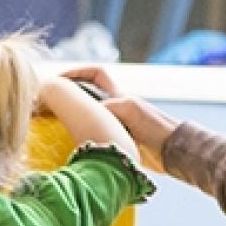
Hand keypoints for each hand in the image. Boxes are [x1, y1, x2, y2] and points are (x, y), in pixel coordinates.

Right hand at [61, 66, 178, 172]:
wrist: (175, 152)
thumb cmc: (156, 129)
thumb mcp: (129, 112)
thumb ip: (108, 109)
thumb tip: (85, 114)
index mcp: (119, 96)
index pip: (96, 74)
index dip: (77, 72)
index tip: (59, 80)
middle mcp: (116, 109)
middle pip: (87, 97)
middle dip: (70, 99)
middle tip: (51, 107)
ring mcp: (117, 126)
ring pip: (89, 119)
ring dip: (74, 121)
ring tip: (56, 127)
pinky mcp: (119, 144)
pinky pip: (95, 136)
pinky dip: (83, 139)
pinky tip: (73, 148)